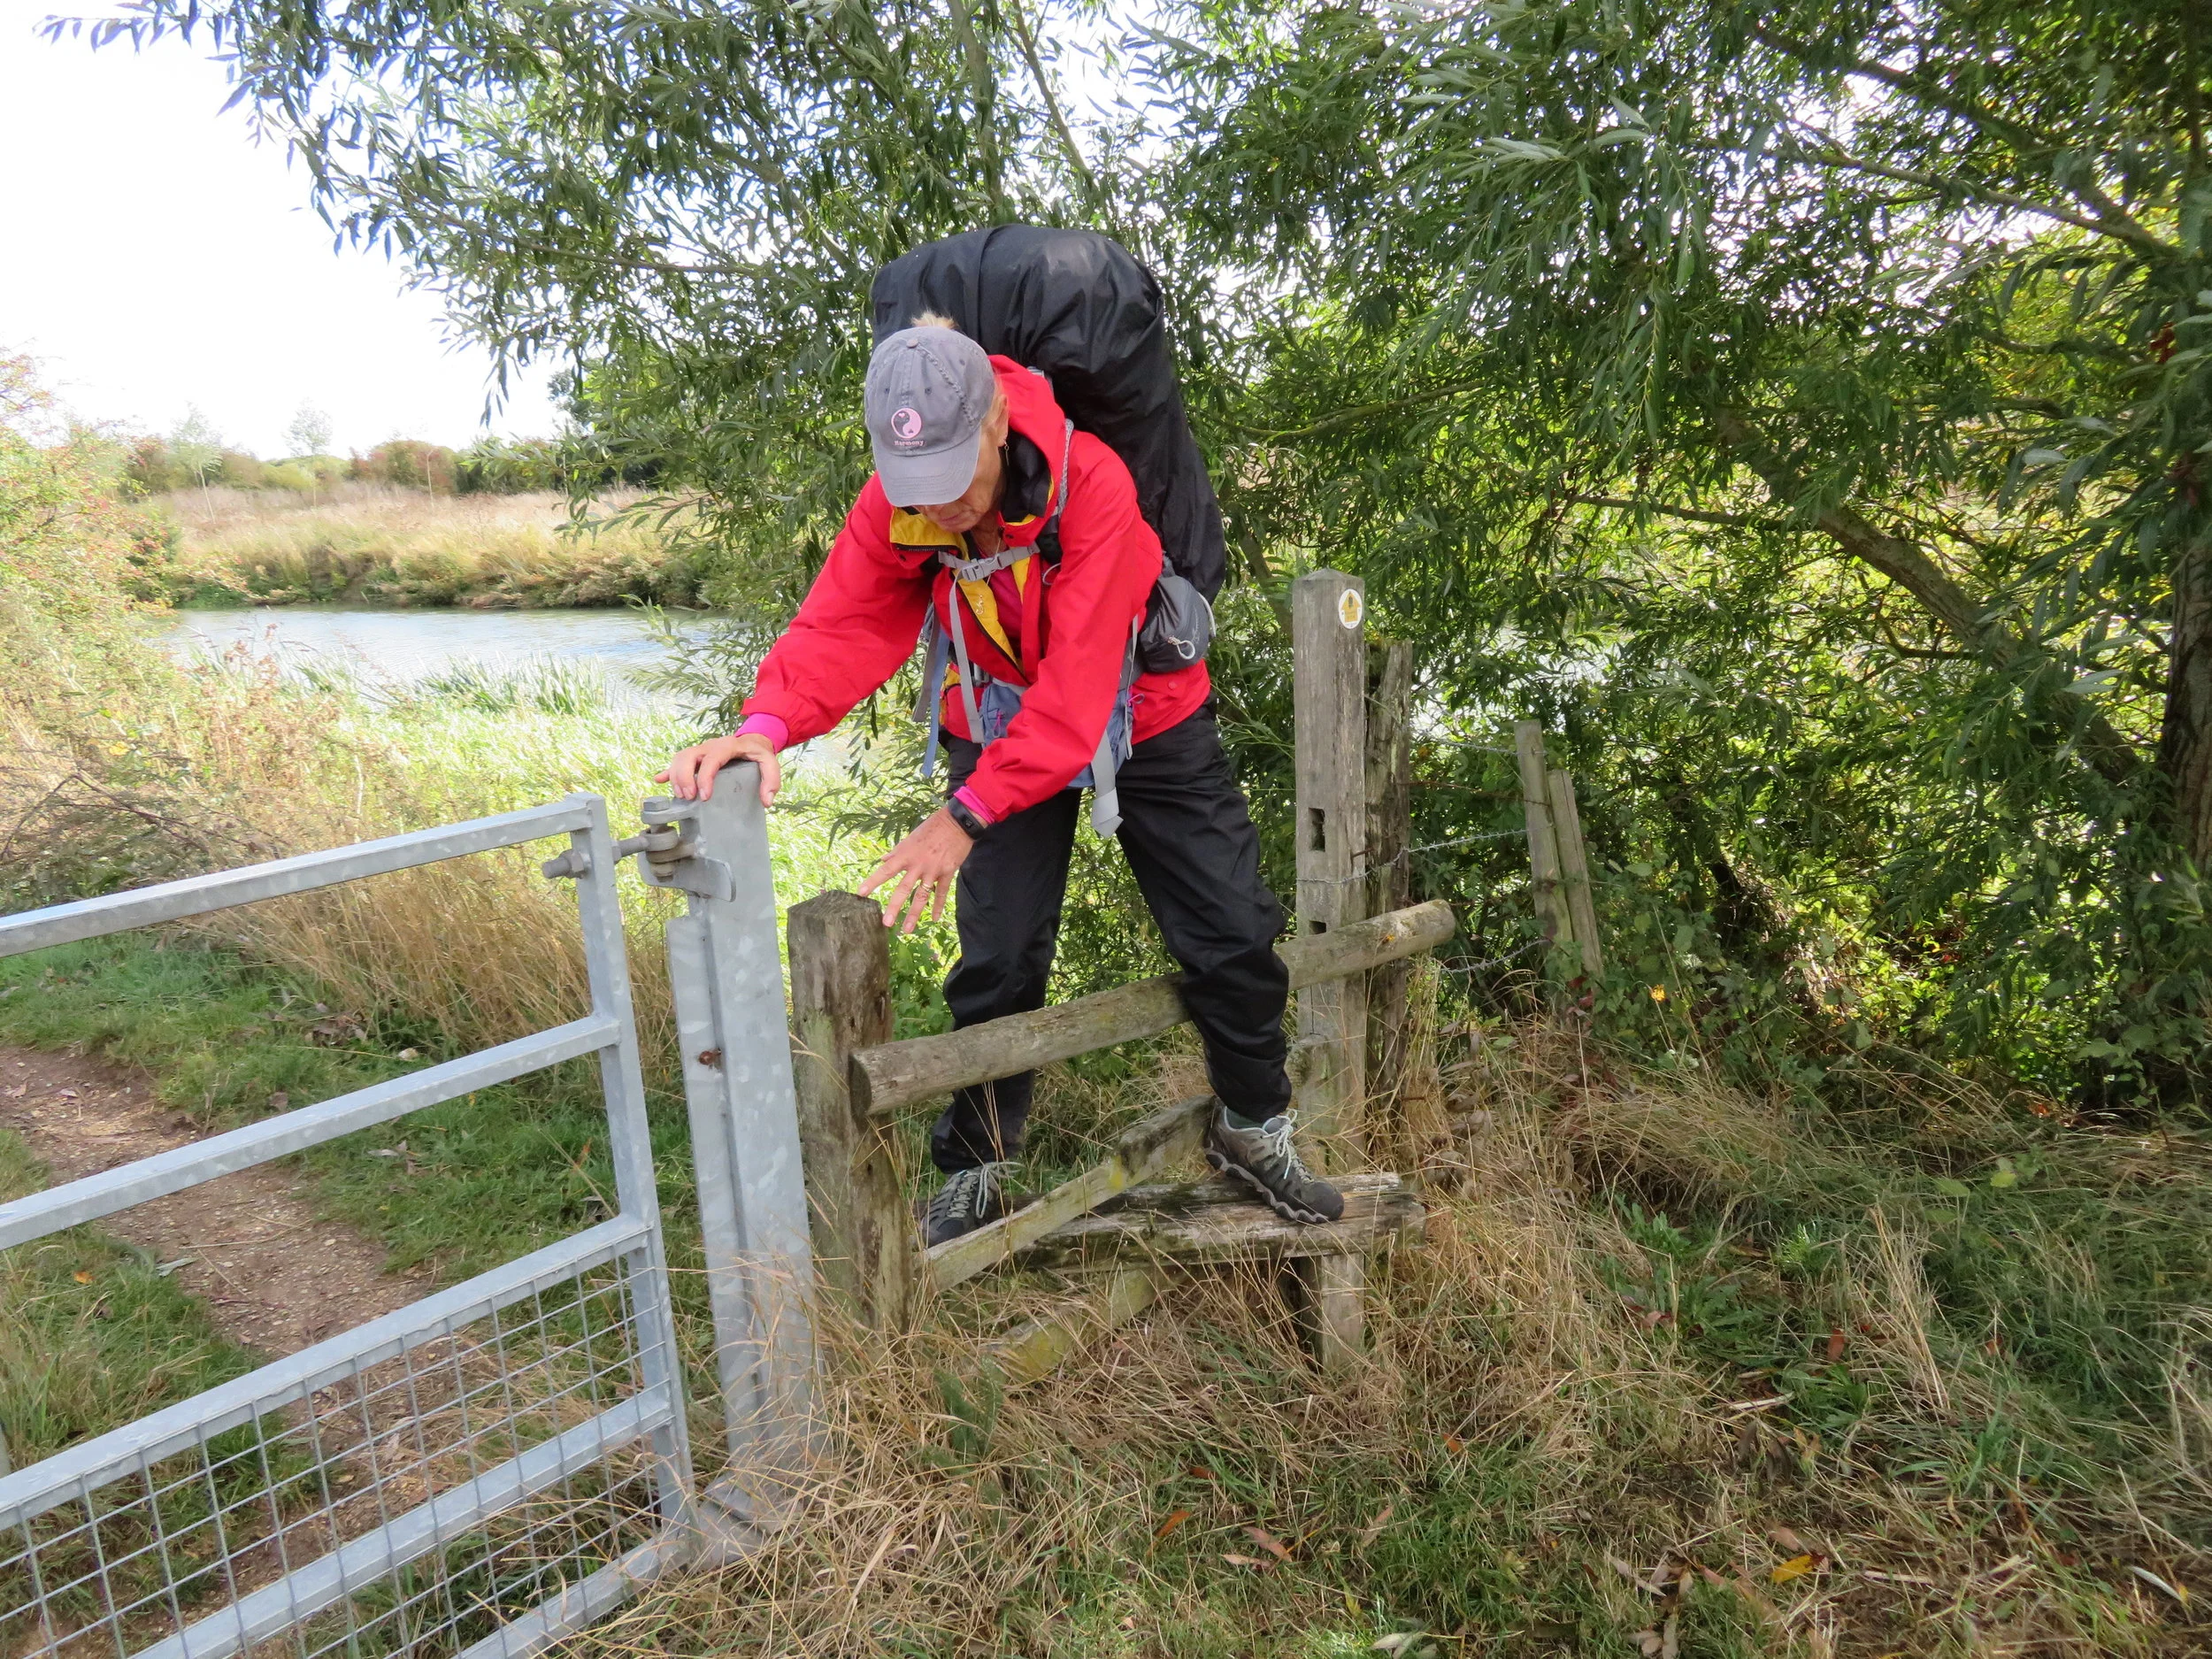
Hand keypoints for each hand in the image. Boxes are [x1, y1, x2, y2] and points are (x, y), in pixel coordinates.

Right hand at [655, 731, 780, 804]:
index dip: (705, 777)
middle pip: (688, 755)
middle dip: (685, 777)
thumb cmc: (759, 753)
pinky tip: (659, 780)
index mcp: (727, 746)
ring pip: (680, 757)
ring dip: (676, 776)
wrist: (753, 740)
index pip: (711, 759)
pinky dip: (668, 771)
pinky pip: (678, 761)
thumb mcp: (770, 763)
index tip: (705, 796)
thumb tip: (766, 801)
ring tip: (682, 796)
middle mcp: (710, 745)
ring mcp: (701, 749)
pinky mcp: (696, 756)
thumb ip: (771, 780)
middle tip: (689, 797)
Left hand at [857, 807, 973, 932]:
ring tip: (907, 929)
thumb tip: (882, 860)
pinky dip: (937, 906)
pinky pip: (941, 893)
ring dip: (914, 914)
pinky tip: (934, 919)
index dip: (872, 882)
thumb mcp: (910, 838)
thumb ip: (896, 851)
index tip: (860, 893)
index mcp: (905, 855)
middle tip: (886, 923)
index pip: (885, 871)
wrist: (957, 824)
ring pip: (922, 896)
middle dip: (894, 907)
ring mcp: (933, 871)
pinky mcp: (947, 873)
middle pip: (903, 889)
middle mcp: (917, 865)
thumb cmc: (931, 828)